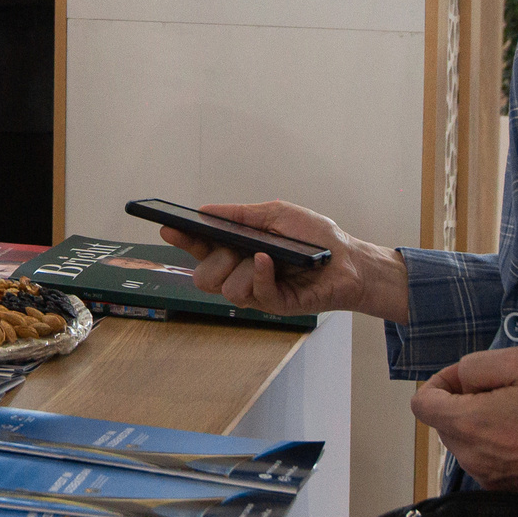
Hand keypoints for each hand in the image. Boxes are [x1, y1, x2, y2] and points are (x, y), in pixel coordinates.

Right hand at [159, 200, 410, 322]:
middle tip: (231, 250)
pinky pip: (254, 295)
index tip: (168, 228)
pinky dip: (259, 275)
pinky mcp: (275, 305)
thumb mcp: (277, 213)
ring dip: (243, 270)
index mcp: (239, 249)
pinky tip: (269, 261)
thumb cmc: (315, 237)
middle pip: (203, 276)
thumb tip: (205, 210)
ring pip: (225, 289)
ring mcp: (258, 291)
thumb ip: (241, 214)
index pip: (201, 248)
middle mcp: (243, 272)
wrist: (349, 261)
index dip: (183, 239)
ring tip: (264, 257)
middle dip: (212, 261)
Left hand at [410, 345, 517, 492]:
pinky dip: (493, 444)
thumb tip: (459, 379)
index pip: (422, 404)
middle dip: (460, 402)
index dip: (438, 383)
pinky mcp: (502, 488)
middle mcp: (470, 455)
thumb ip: (477, 366)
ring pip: (462, 442)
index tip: (466, 378)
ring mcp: (485, 476)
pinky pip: (483, 459)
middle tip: (501, 391)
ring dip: (478, 424)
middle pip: (442, 423)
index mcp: (469, 423)